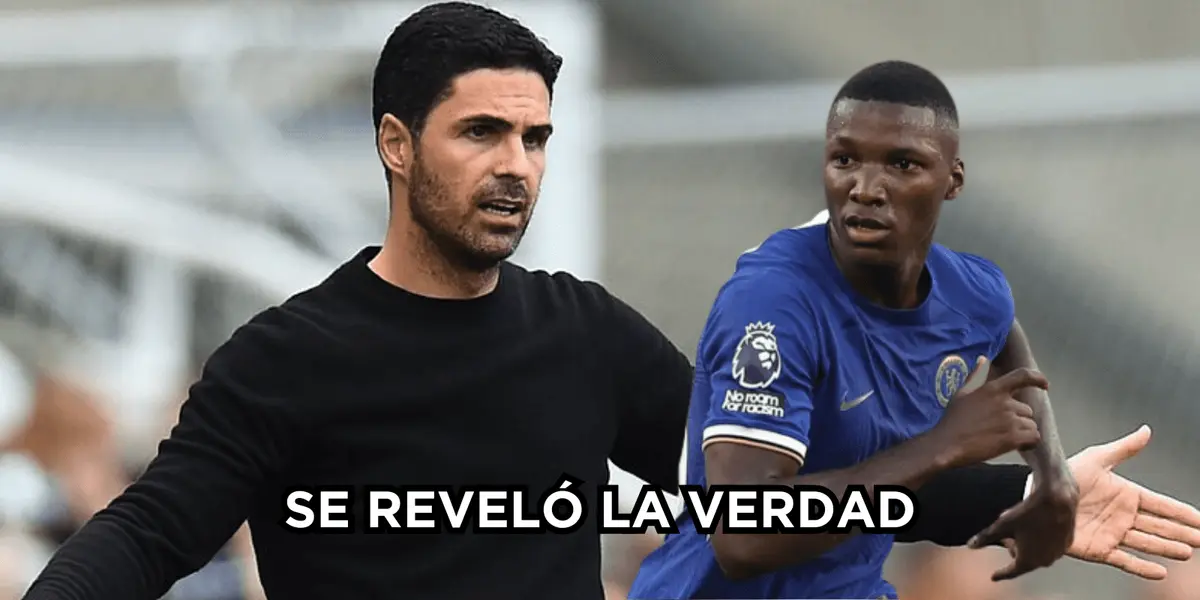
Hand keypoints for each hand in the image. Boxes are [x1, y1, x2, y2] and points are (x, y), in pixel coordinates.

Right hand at [929, 357, 1048, 468]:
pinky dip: (1029, 442)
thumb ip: (975, 376)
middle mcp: (1005, 402)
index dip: (1037, 378)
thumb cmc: (952, 419)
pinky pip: (1034, 437)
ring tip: (1005, 438)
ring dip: (1023, 432)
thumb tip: (982, 359)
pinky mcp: (1013, 438)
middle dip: (1018, 418)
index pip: (1022, 376)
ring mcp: (1010, 420)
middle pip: (1026, 409)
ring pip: (1031, 424)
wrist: (947, 444)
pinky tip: (1017, 446)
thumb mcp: (962, 393)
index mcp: (993, 389)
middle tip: (1001, 428)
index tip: (1045, 385)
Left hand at [966, 479, 1077, 580]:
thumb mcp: (1003, 525)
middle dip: (1014, 551)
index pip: (1011, 572)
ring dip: (1027, 547)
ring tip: (1019, 531)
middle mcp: (1045, 561)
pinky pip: (1049, 547)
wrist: (1057, 499)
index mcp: (1029, 561)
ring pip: (1037, 554)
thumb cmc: (1029, 512)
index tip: (994, 576)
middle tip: (1006, 538)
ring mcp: (1057, 553)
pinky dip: (1040, 542)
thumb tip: (971, 545)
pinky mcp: (1066, 542)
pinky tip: (1035, 529)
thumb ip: (986, 537)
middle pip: (1025, 561)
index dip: (1001, 573)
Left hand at [971, 425, 1199, 580]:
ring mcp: (1113, 533)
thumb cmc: (1064, 474)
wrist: (1037, 496)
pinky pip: (1125, 560)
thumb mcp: (1096, 459)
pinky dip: (1142, 567)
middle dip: (1182, 533)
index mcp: (1126, 495)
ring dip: (1167, 548)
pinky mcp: (1099, 549)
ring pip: (1147, 543)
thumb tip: (1146, 431)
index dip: (1182, 513)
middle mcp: (1123, 516)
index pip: (1161, 505)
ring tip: (1186, 552)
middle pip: (1160, 526)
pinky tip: (1159, 572)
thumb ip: (1124, 449)